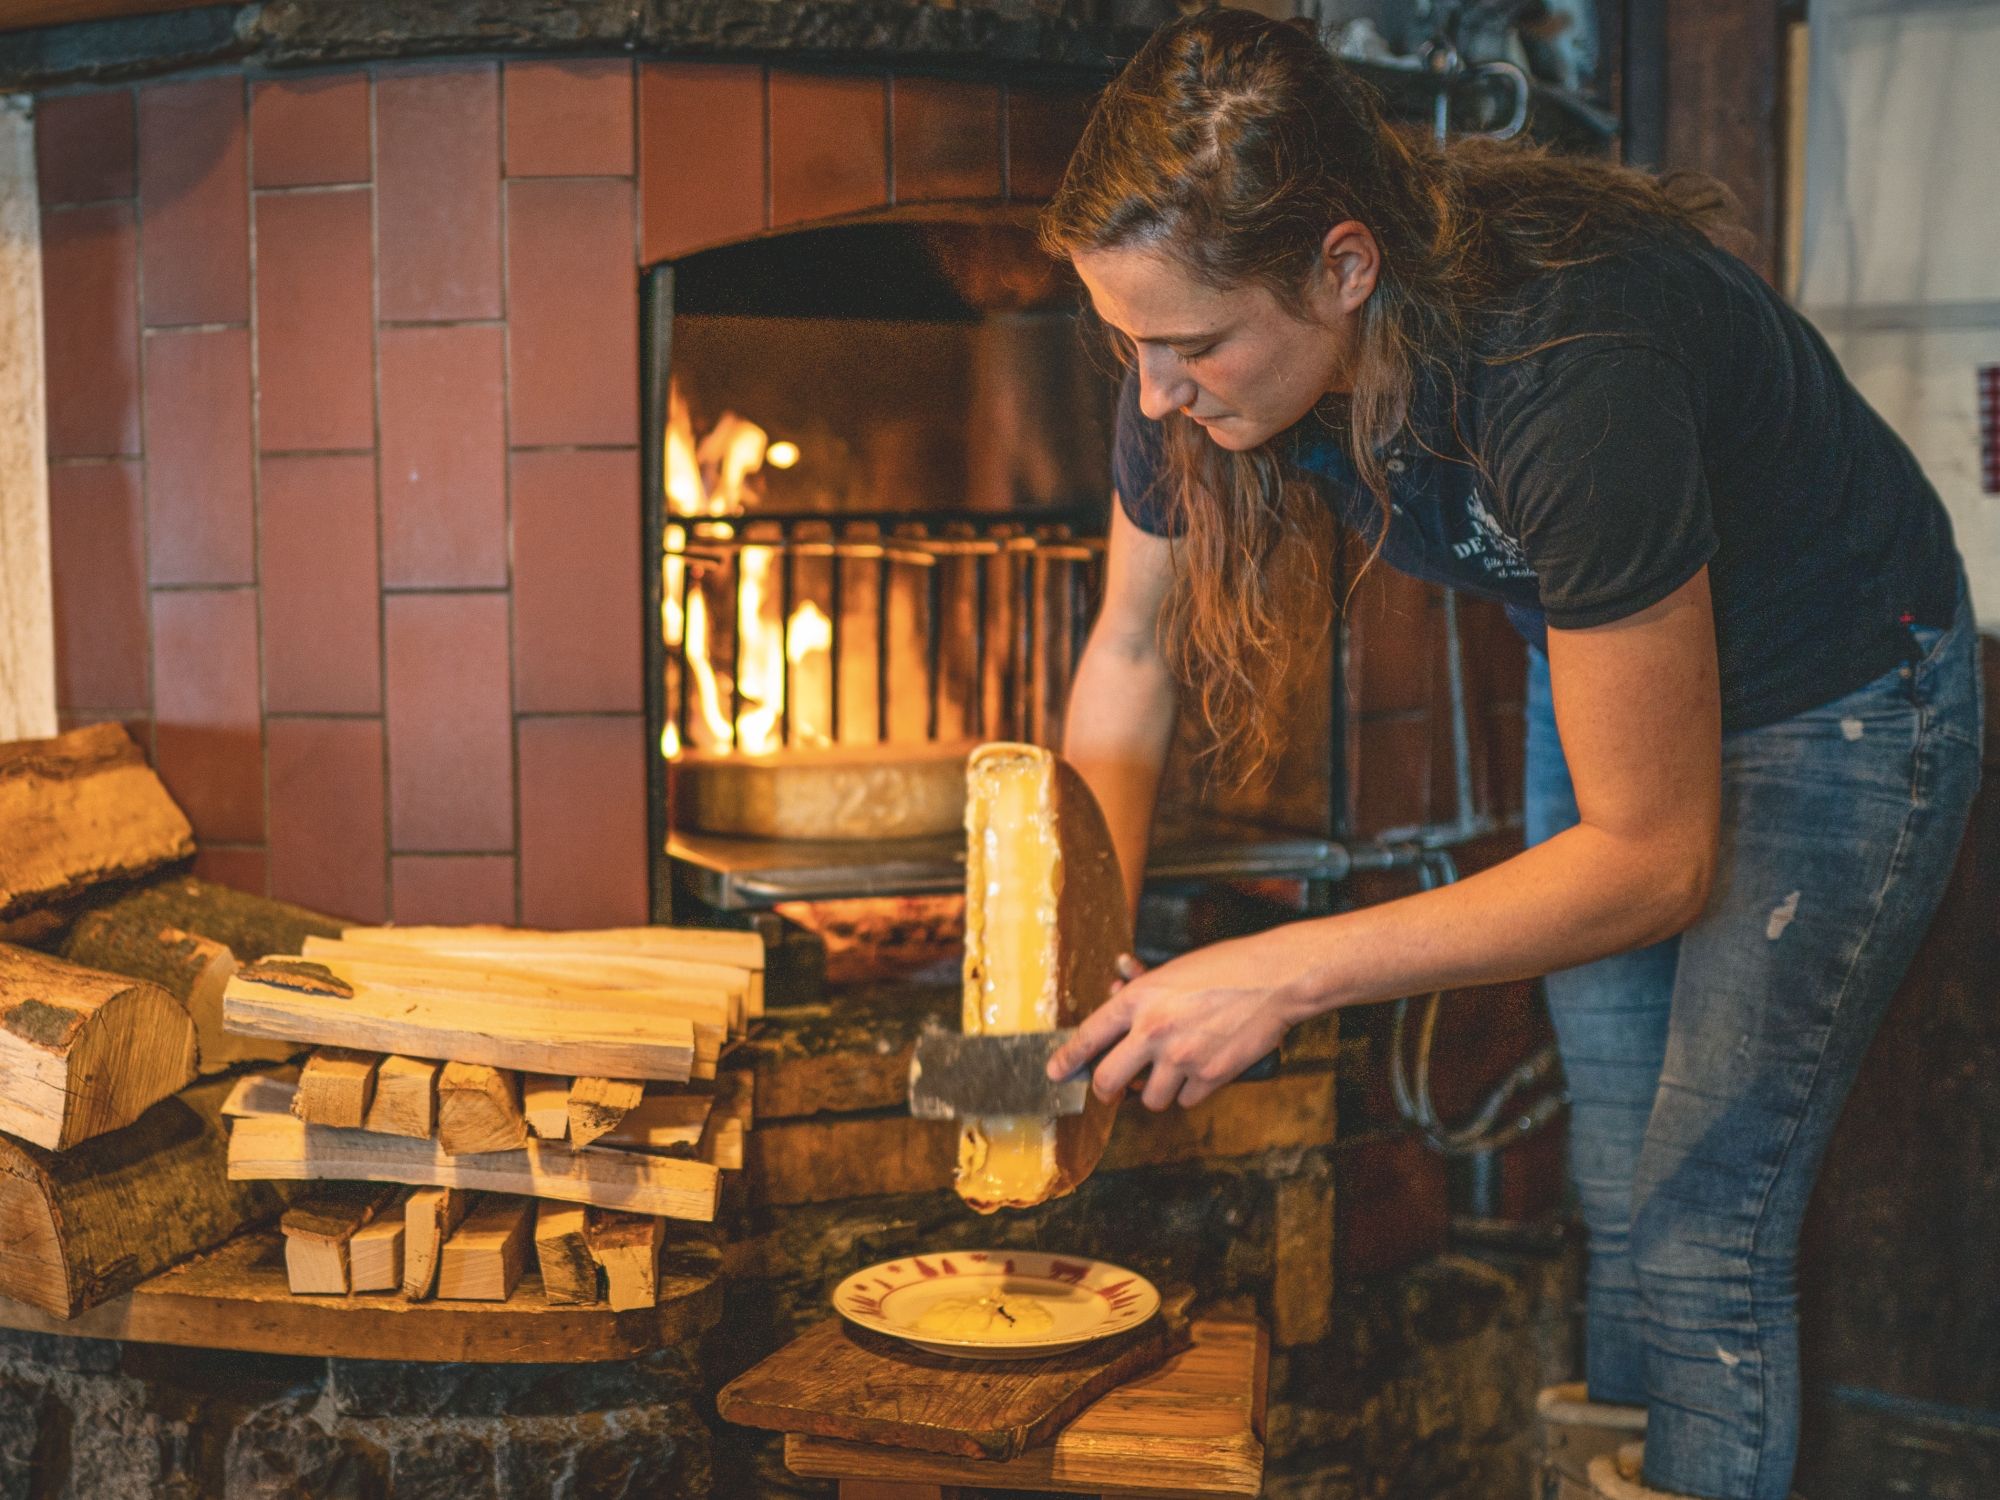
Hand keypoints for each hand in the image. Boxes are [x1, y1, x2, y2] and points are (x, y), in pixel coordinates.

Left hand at [1046, 936, 1303, 1110]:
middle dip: (1107, 1089)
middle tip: (1113, 1087)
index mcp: (1138, 1000)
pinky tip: (1201, 1068)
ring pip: (1150, 1098)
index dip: (1067, 1060)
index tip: (1055, 1072)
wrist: (1273, 979)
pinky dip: (1191, 1091)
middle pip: (1108, 1082)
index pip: (1088, 1037)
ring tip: (1171, 1070)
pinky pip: (1187, 1099)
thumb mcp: (1173, 970)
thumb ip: (1141, 990)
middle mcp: (1153, 1031)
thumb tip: (1114, 992)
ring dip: (1156, 1089)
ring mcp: (1181, 1057)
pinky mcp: (1210, 1076)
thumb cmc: (1224, 967)